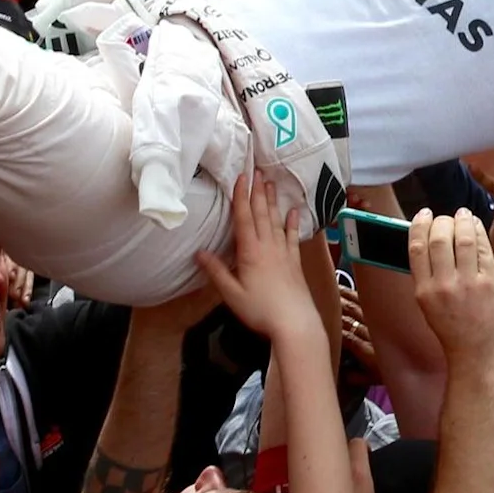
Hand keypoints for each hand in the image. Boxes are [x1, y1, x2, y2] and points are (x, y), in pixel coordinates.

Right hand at [193, 171, 311, 340]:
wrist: (295, 322)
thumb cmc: (260, 310)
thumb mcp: (232, 294)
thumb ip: (216, 272)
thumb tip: (198, 252)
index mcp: (250, 252)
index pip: (244, 218)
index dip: (241, 196)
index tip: (241, 176)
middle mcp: (268, 247)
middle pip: (261, 214)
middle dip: (257, 191)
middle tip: (257, 170)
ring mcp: (283, 252)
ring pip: (276, 221)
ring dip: (272, 201)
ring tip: (271, 182)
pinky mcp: (295, 262)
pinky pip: (292, 236)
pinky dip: (292, 222)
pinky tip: (294, 211)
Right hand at [407, 208, 493, 364]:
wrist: (478, 358)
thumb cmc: (456, 333)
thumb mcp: (430, 307)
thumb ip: (429, 278)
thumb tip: (429, 245)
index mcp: (424, 291)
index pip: (416, 246)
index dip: (420, 224)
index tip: (424, 215)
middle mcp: (443, 285)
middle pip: (439, 236)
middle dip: (443, 220)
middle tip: (448, 218)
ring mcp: (468, 284)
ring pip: (463, 237)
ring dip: (464, 221)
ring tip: (464, 216)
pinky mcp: (491, 283)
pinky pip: (484, 248)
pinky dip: (479, 231)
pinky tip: (477, 226)